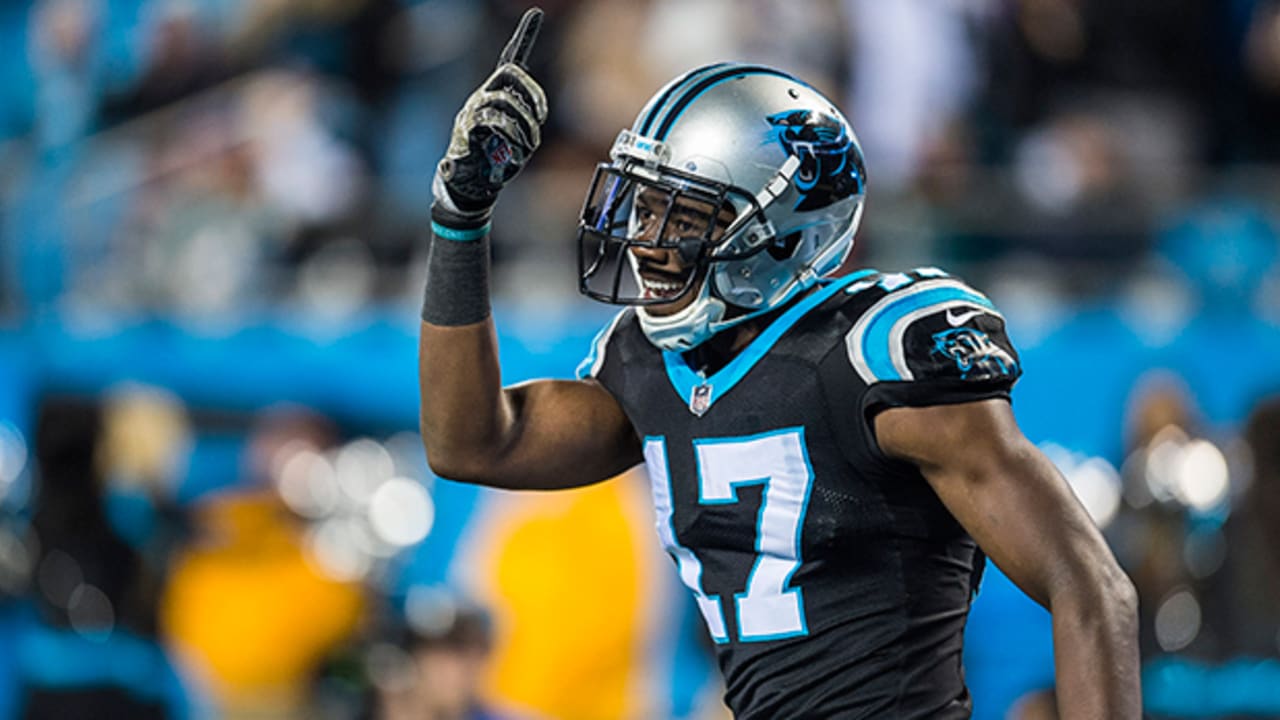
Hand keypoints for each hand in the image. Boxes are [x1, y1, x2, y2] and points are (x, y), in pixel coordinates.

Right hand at [434, 8, 547, 219]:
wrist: (469, 187)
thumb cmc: (494, 164)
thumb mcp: (517, 140)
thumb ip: (524, 122)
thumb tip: (535, 118)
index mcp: (496, 96)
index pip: (510, 60)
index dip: (524, 36)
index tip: (535, 13)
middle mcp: (483, 97)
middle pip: (510, 72)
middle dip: (532, 92)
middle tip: (540, 117)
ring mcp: (473, 110)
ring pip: (505, 100)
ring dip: (524, 124)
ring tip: (527, 145)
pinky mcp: (467, 127)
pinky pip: (492, 120)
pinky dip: (510, 135)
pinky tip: (513, 151)